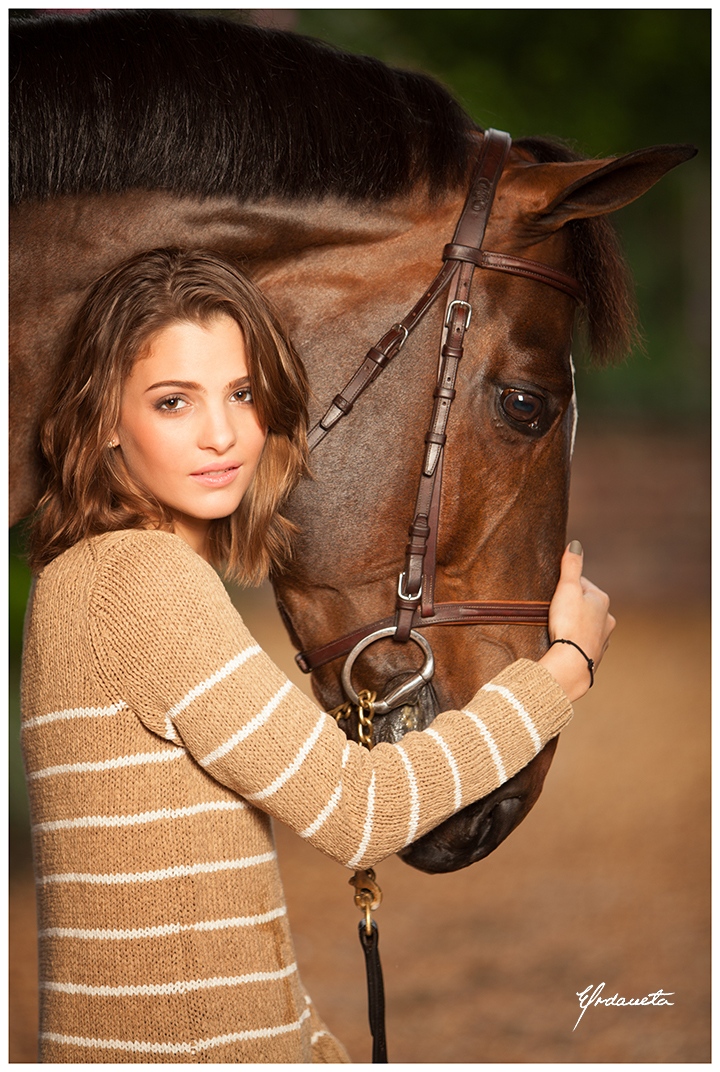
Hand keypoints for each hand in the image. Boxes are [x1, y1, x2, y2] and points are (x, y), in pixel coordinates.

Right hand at [538, 541, 615, 701]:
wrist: (572, 662)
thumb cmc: (569, 623)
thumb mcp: (567, 588)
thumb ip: (572, 566)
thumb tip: (576, 544)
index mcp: (602, 599)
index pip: (582, 583)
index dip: (565, 586)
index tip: (554, 593)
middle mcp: (607, 618)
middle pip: (586, 605)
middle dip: (572, 606)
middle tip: (554, 611)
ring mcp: (603, 638)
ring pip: (587, 625)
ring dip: (575, 625)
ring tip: (559, 629)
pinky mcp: (595, 655)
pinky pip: (584, 643)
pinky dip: (576, 642)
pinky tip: (566, 644)